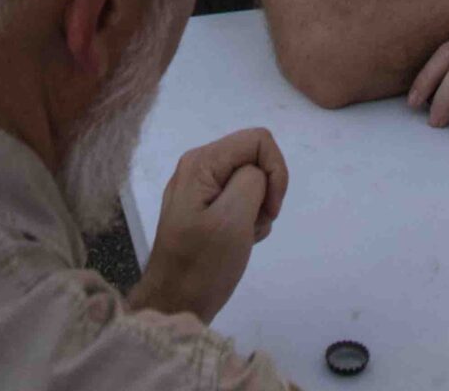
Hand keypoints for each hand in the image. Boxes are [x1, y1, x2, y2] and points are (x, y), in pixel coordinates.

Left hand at [131, 128, 288, 324]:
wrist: (173, 306)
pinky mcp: (203, 208)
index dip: (275, 171)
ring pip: (250, 181)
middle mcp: (198, 166)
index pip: (258, 140)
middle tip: (253, 227)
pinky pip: (239, 200)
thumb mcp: (231, 221)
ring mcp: (199, 188)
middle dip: (265, 193)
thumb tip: (258, 172)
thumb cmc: (201, 266)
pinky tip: (236, 242)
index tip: (271, 209)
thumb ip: (251, 181)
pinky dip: (247, 220)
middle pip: (254, 159)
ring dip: (257, 210)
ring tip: (241, 238)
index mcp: (202, 162)